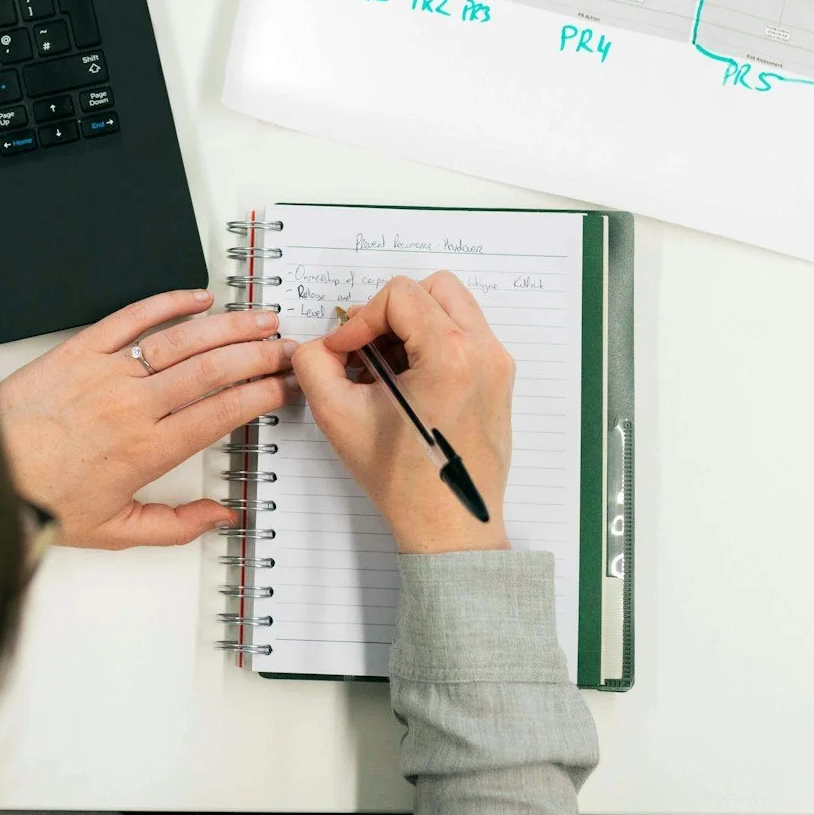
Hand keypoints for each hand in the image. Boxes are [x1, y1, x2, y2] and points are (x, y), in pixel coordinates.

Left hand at [0, 289, 293, 549]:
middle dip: (259, 356)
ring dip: (228, 326)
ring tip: (259, 319)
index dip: (261, 394)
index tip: (285, 386)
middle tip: (286, 348)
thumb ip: (176, 525)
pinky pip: (132, 317)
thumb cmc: (41, 501)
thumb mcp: (115, 530)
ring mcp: (107, 373)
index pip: (222, 413)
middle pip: (214, 370)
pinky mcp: (79, 350)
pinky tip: (197, 297)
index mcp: (147, 450)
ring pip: (182, 340)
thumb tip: (223, 516)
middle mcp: (133, 406)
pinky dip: (168, 302)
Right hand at [292, 273, 514, 553]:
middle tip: (367, 350)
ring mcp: (498, 365)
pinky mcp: (499, 380)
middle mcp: (484, 351)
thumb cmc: (403, 480)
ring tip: (385, 369)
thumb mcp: (338, 416)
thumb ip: (314, 364)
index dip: (361, 319)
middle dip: (392, 312)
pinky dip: (432, 343)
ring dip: (413, 326)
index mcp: (450, 355)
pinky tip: (407, 383)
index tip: (345, 351)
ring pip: (452, 308)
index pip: (399, 295)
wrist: (450, 526)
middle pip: (433, 288)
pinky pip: (464, 335)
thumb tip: (320, 344)